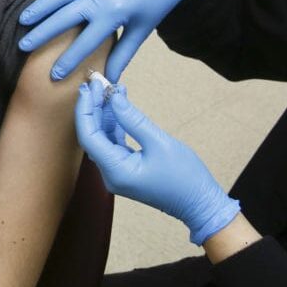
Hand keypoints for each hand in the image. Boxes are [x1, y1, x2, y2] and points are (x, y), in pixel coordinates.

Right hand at [18, 0, 201, 81]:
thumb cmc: (155, 2)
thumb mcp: (141, 31)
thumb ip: (122, 55)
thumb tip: (108, 80)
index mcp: (113, 14)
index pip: (85, 43)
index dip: (68, 61)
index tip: (53, 75)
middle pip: (64, 18)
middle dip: (42, 34)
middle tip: (24, 46)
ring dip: (40, 7)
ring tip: (23, 20)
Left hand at [75, 83, 238, 244]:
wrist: (201, 203)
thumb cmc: (185, 177)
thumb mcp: (160, 142)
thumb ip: (133, 119)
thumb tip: (114, 98)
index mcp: (116, 171)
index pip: (88, 136)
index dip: (85, 110)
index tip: (88, 88)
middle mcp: (110, 174)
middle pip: (92, 136)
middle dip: (93, 108)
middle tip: (96, 83)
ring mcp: (117, 172)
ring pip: (102, 138)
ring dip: (105, 113)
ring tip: (110, 89)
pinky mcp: (125, 168)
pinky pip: (114, 143)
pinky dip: (116, 124)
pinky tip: (120, 105)